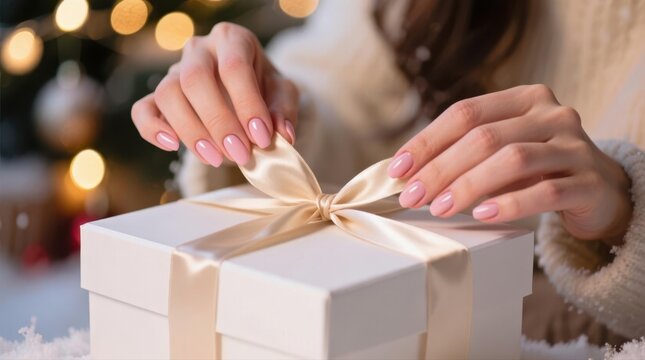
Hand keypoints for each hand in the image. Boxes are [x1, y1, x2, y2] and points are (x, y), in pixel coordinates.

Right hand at [131, 23, 297, 166]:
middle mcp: (199, 50)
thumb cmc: (264, 89)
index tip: (261, 138)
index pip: (234, 67)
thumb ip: (284, 110)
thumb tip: (283, 136)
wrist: (244, 94)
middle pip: (195, 79)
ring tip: (216, 158)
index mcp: (232, 40)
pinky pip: (143, 110)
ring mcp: (174, 71)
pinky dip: (152, 129)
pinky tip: (172, 146)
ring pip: (168, 94)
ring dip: (191, 131)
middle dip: (218, 121)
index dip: (247, 104)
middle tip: (240, 154)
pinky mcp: (157, 97)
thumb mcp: (283, 93)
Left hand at [389, 85, 631, 242]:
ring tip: (440, 208)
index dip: (427, 141)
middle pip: (484, 137)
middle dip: (440, 168)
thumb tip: (406, 173)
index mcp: (524, 99)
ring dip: (468, 185)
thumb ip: (464, 154)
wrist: (598, 190)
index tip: (397, 169)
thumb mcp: (503, 151)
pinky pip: (545, 191)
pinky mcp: (589, 182)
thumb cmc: (537, 170)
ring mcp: (574, 146)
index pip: (465, 113)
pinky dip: (509, 204)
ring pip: (513, 160)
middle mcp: (552, 114)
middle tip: (411, 196)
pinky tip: (482, 215)